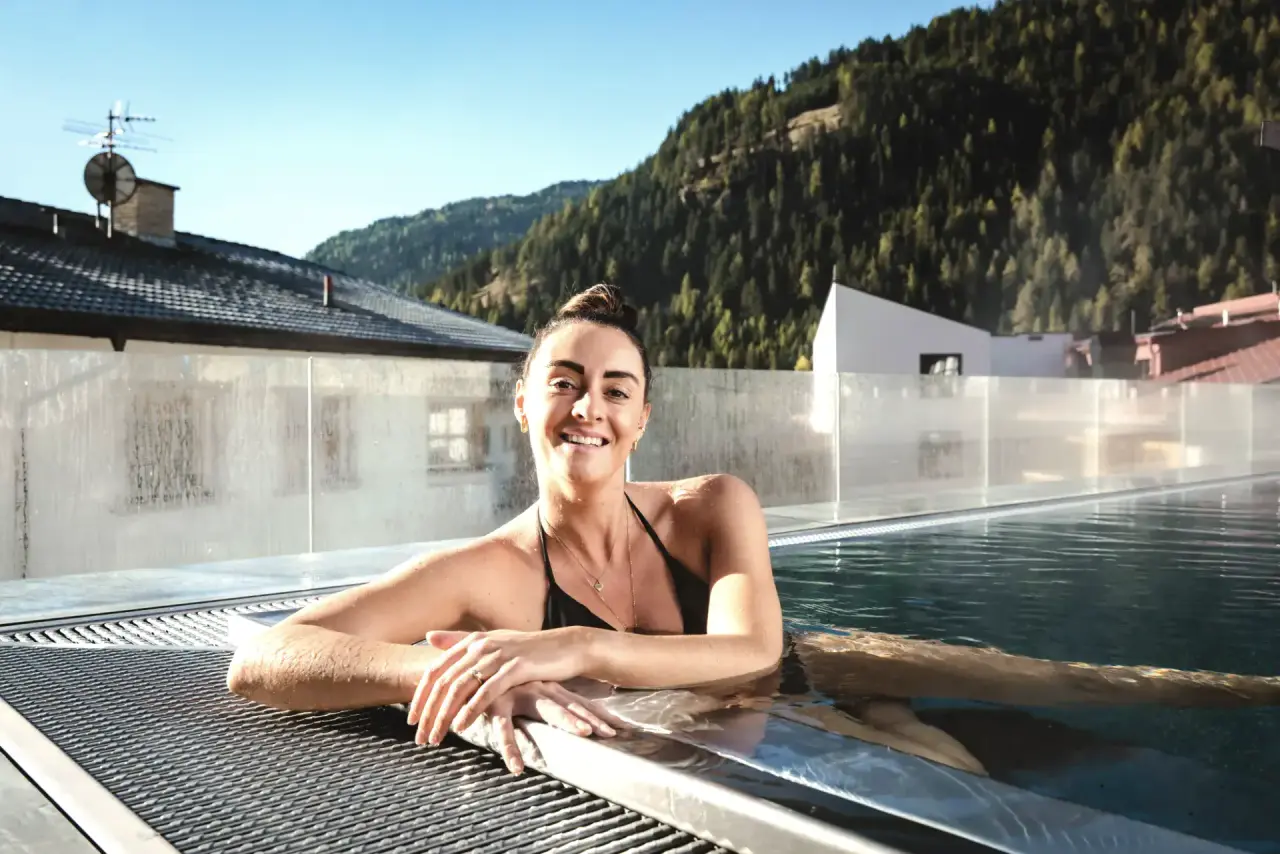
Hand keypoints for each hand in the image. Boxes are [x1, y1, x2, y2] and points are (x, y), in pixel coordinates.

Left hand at [407, 628, 587, 745]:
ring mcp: (497, 656)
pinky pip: (486, 692)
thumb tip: (428, 637)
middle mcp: (480, 646)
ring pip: (461, 689)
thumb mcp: (492, 643)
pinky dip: (471, 710)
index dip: (420, 696)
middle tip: (420, 737)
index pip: (435, 670)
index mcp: (471, 641)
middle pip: (444, 682)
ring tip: (437, 737)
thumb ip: (459, 641)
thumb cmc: (528, 650)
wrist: (566, 647)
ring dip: (445, 716)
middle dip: (429, 712)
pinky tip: (462, 726)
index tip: (412, 720)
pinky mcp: (515, 667)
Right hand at [469, 681, 620, 773]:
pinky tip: (517, 767)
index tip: (622, 728)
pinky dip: (511, 749)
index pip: (579, 703)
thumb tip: (573, 711)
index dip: (599, 716)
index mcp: (548, 687)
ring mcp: (518, 693)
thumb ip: (549, 699)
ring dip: (566, 721)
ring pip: (545, 710)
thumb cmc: (501, 683)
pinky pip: (504, 730)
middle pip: (570, 705)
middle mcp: (538, 688)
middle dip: (591, 719)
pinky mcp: (495, 704)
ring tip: (583, 735)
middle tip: (610, 733)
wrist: (464, 669)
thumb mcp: (527, 690)